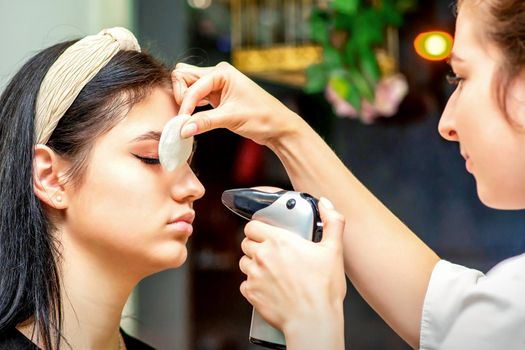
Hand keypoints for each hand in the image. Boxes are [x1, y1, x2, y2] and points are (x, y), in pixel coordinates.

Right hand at [171, 62, 303, 146]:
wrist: (278, 127)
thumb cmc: (262, 117)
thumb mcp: (231, 118)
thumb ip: (204, 122)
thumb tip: (183, 129)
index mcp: (223, 72)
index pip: (191, 82)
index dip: (185, 102)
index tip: (183, 121)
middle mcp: (218, 74)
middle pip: (184, 76)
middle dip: (180, 95)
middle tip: (183, 115)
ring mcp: (217, 85)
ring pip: (188, 85)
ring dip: (184, 100)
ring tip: (186, 119)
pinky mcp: (217, 97)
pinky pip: (196, 96)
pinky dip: (191, 106)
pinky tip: (192, 118)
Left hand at [238, 197, 345, 337]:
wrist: (313, 321)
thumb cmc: (324, 288)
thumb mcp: (334, 250)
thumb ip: (332, 222)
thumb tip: (326, 205)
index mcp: (279, 241)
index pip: (252, 226)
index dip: (258, 228)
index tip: (265, 233)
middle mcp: (262, 256)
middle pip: (246, 243)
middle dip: (256, 246)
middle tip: (270, 253)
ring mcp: (254, 275)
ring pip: (244, 263)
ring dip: (253, 264)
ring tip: (270, 270)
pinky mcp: (251, 294)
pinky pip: (245, 284)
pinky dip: (253, 285)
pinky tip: (268, 287)